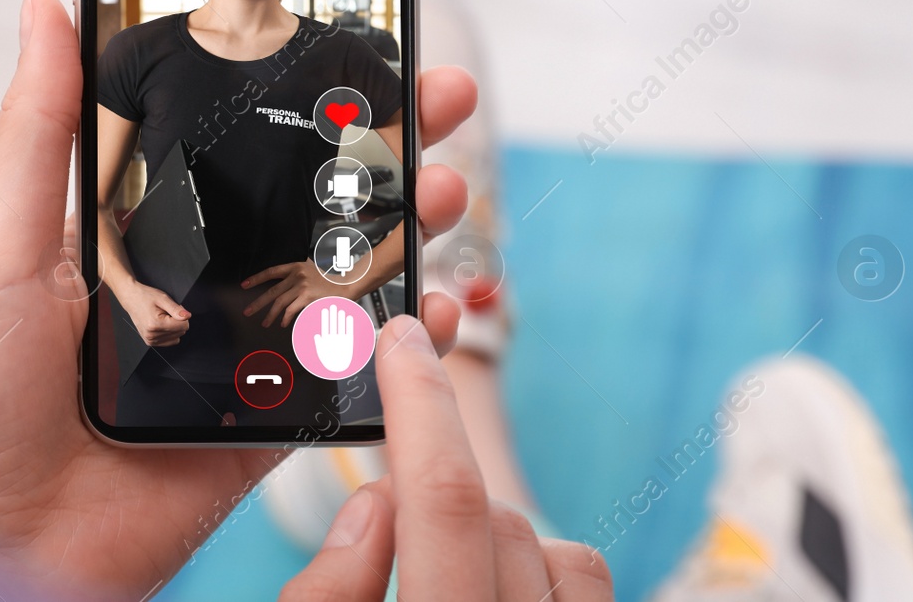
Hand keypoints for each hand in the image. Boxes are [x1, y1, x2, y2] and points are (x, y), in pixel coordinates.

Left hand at [0, 0, 478, 599]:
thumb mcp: (0, 246)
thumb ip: (39, 131)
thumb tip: (43, 9)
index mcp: (140, 231)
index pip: (237, 146)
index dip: (301, 99)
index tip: (360, 46)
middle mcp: (198, 281)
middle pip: (307, 201)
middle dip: (382, 149)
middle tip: (441, 100)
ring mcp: (238, 353)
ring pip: (341, 278)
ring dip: (403, 230)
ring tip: (446, 191)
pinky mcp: (262, 424)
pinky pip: (343, 376)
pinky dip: (397, 343)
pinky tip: (429, 306)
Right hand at [113, 279, 190, 346]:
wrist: (131, 299)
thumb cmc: (145, 297)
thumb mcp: (163, 298)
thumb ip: (176, 309)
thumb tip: (188, 316)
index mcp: (155, 324)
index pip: (183, 326)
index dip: (182, 315)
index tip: (174, 309)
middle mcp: (152, 335)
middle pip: (181, 332)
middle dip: (177, 321)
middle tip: (166, 312)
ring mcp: (150, 340)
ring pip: (177, 337)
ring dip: (173, 327)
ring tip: (162, 317)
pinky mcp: (150, 342)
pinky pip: (170, 341)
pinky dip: (169, 333)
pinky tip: (161, 324)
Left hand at [241, 258, 336, 326]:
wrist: (344, 285)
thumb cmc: (327, 280)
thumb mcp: (309, 269)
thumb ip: (295, 272)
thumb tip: (279, 280)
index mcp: (295, 266)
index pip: (271, 272)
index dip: (256, 278)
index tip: (244, 285)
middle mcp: (297, 275)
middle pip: (272, 291)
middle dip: (258, 303)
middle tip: (247, 311)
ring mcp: (302, 286)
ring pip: (280, 302)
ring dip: (270, 315)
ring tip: (264, 323)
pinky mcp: (308, 298)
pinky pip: (291, 310)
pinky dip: (285, 318)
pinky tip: (281, 323)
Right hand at [281, 316, 615, 601]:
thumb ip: (325, 595)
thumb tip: (375, 502)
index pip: (446, 499)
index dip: (420, 403)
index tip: (397, 337)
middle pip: (495, 518)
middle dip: (433, 502)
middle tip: (386, 527)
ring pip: (551, 546)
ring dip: (488, 538)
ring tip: (437, 580)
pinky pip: (587, 580)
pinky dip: (540, 568)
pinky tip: (492, 591)